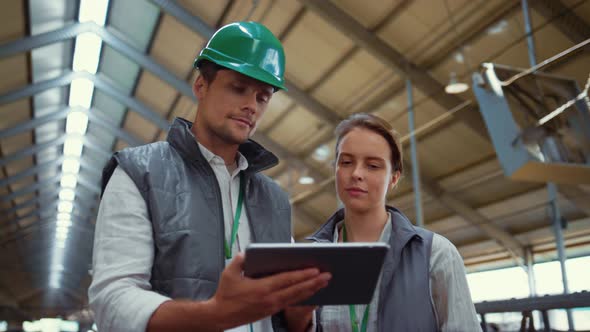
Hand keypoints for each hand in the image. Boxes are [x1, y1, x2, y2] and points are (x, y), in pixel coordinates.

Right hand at [207, 253, 330, 329]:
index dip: (302, 275)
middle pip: (296, 290)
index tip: (315, 270)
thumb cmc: (225, 294)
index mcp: (262, 288)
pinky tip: (311, 293)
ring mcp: (272, 307)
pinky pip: (291, 303)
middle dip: (314, 282)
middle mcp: (270, 299)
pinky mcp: (271, 311)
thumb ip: (240, 260)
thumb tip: (247, 253)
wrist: (220, 316)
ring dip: (312, 290)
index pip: (287, 280)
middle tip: (328, 275)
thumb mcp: (229, 273)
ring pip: (296, 298)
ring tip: (324, 283)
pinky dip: (303, 297)